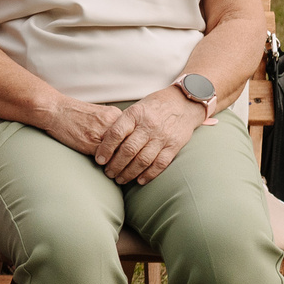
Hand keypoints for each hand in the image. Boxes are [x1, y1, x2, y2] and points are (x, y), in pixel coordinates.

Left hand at [86, 88, 201, 185]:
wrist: (184, 103)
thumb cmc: (154, 107)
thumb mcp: (136, 108)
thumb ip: (121, 124)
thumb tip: (101, 142)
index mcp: (135, 114)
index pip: (116, 133)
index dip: (105, 149)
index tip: (99, 160)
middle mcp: (148, 125)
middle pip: (128, 150)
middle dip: (115, 165)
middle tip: (108, 173)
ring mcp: (162, 136)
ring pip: (143, 160)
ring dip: (129, 173)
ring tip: (120, 179)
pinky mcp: (174, 145)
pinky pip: (160, 164)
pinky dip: (149, 174)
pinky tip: (140, 180)